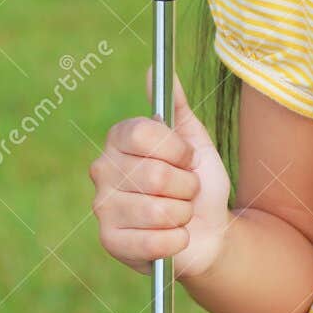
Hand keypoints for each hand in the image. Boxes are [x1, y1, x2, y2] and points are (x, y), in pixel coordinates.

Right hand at [89, 70, 231, 280]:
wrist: (211, 232)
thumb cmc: (199, 184)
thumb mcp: (196, 141)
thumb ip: (177, 106)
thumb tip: (155, 70)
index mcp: (119, 139)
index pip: (144, 132)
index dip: (177, 149)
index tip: (187, 158)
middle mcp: (102, 169)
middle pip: (155, 173)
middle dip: (186, 185)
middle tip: (186, 190)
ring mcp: (102, 207)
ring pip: (159, 209)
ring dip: (183, 213)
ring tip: (179, 213)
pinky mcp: (110, 242)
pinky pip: (154, 241)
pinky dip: (177, 240)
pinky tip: (174, 237)